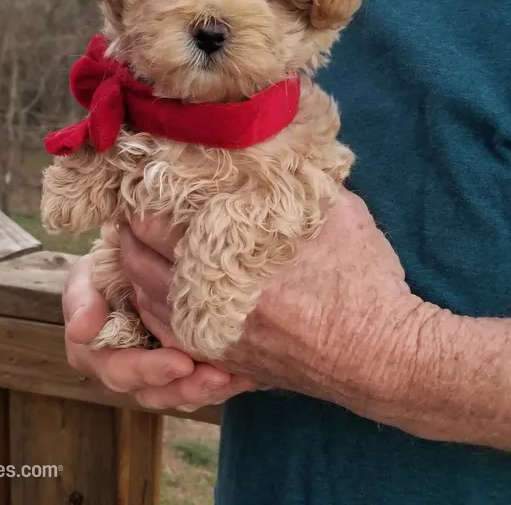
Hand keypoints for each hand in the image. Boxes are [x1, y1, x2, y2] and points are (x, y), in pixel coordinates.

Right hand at [62, 253, 254, 410]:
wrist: (134, 263)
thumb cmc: (105, 271)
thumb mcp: (87, 277)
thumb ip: (83, 300)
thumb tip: (80, 330)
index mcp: (97, 355)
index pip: (120, 371)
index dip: (150, 370)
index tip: (181, 363)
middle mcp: (126, 372)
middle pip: (155, 392)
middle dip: (188, 387)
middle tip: (218, 376)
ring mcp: (156, 373)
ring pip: (181, 394)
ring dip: (209, 389)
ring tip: (237, 376)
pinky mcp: (183, 368)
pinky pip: (202, 383)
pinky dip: (226, 382)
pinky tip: (249, 373)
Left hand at [122, 194, 510, 460]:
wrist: (380, 352)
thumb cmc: (361, 276)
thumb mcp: (333, 209)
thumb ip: (288, 184)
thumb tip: (264, 153)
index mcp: (229, 252)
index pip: (155, 221)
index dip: (145, 196)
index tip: (146, 178)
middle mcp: (208, 295)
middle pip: (139, 259)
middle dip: (131, 230)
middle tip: (134, 207)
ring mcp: (211, 331)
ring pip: (145, 297)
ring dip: (135, 266)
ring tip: (138, 242)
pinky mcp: (222, 357)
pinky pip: (165, 330)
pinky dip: (151, 304)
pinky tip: (155, 287)